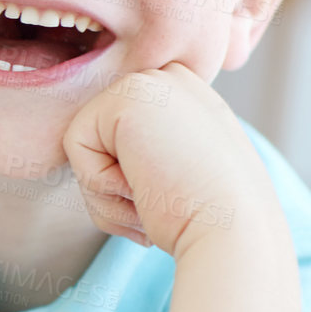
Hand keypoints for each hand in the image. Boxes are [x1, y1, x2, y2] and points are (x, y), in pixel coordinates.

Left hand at [61, 62, 276, 256]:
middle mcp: (171, 79)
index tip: (175, 195)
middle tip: (164, 200)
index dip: (129, 181)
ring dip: (107, 191)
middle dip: (115, 186)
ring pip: (84, 142)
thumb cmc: (208, 219)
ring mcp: (152, 80)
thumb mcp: (176, 173)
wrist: (235, 232)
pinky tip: (145, 184)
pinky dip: (99, 181)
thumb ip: (145, 152)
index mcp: (186, 98)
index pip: (116, 136)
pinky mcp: (129, 94)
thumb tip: (107, 152)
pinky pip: (75, 144)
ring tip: (157, 195)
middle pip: (97, 137)